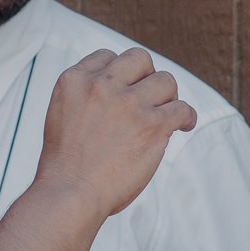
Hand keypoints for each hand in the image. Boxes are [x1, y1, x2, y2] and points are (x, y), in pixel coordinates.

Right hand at [34, 48, 196, 218]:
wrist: (70, 193)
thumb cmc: (65, 166)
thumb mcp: (62, 114)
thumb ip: (86, 97)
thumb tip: (117, 92)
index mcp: (75, 81)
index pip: (106, 56)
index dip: (120, 73)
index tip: (126, 87)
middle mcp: (102, 86)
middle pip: (139, 59)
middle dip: (146, 75)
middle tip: (149, 96)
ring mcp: (129, 104)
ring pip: (165, 81)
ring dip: (168, 97)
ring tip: (166, 113)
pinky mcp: (153, 125)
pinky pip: (182, 109)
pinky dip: (187, 117)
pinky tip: (183, 125)